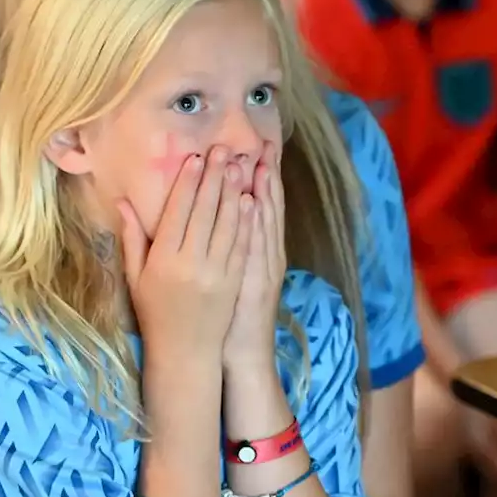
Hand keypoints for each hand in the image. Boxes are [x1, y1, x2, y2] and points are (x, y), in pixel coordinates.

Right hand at [119, 149, 252, 361]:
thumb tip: (123, 202)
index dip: (188, 183)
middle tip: (221, 149)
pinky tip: (250, 198)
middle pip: (206, 211)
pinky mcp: (236, 280)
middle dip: (214, 177)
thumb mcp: (135, 277)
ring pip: (228, 223)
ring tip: (238, 164)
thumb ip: (131, 238)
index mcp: (164, 260)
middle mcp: (192, 263)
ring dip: (235, 191)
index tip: (194, 158)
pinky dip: (248, 219)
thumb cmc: (154, 313)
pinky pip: (242, 243)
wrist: (185, 352)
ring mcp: (217, 272)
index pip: (179, 212)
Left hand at [223, 144, 285, 368]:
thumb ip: (230, 245)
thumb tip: (230, 215)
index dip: (259, 180)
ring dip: (263, 193)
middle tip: (265, 142)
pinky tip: (254, 204)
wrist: (242, 354)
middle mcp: (264, 256)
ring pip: (264, 224)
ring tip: (261, 162)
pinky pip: (254, 249)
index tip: (255, 149)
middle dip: (265, 176)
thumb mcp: (232, 276)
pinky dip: (256, 227)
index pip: (259, 207)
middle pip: (267, 208)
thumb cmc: (229, 316)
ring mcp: (262, 269)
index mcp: (256, 252)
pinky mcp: (255, 283)